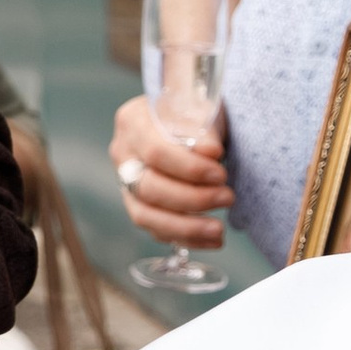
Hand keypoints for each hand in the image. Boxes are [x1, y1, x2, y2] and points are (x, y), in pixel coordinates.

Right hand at [109, 91, 231, 246]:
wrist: (189, 122)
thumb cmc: (195, 113)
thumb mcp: (201, 110)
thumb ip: (204, 131)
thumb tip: (210, 152)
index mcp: (133, 122)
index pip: (155, 152)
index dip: (189, 168)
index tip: (220, 174)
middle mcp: (122, 153)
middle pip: (148, 187)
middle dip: (192, 199)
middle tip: (227, 197)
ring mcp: (126, 182)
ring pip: (145, 215)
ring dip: (186, 227)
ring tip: (219, 230)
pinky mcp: (138, 205)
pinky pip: (155, 230)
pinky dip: (186, 238)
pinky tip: (212, 239)